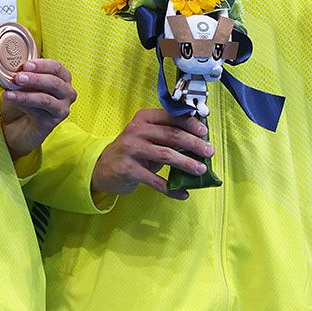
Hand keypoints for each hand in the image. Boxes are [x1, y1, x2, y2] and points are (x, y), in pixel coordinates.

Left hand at [0, 58, 75, 159]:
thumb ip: (22, 75)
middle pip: (55, 82)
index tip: (26, 65)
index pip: (57, 68)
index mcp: (62, 79)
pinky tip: (11, 99)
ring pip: (46, 99)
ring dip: (27, 93)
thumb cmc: (21, 102)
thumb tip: (16, 69)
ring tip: (10, 91)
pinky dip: (23, 103)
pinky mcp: (53, 122)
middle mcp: (67, 94)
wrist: (14, 127)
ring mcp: (62, 109)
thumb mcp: (21, 84)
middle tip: (18, 77)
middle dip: (35, 78)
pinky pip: (39, 111)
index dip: (42, 64)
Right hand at [91, 108, 213, 200]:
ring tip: (200, 170)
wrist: (103, 168)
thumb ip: (167, 137)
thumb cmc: (132, 151)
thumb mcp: (147, 138)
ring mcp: (131, 149)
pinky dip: (171, 188)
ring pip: (165, 155)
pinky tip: (182, 194)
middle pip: (171, 135)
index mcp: (144, 118)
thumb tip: (198, 143)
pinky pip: (154, 180)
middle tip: (209, 152)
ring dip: (186, 163)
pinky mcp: (128, 169)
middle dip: (193, 144)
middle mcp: (136, 130)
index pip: (170, 117)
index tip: (204, 132)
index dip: (190, 124)